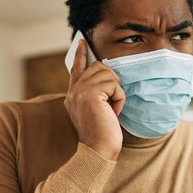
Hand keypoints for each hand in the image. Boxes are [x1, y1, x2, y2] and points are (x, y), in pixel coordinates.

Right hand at [64, 39, 125, 160]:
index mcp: (73, 95)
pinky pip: (114, 85)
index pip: (77, 68)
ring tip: (111, 110)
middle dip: (112, 82)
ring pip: (108, 74)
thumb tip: (107, 76)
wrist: (98, 151)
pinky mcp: (90, 93)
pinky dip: (119, 99)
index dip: (81, 54)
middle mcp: (73, 91)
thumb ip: (95, 94)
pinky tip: (113, 112)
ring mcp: (80, 91)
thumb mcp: (96, 110)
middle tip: (110, 104)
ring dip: (116, 92)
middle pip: (99, 67)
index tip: (82, 41)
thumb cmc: (102, 135)